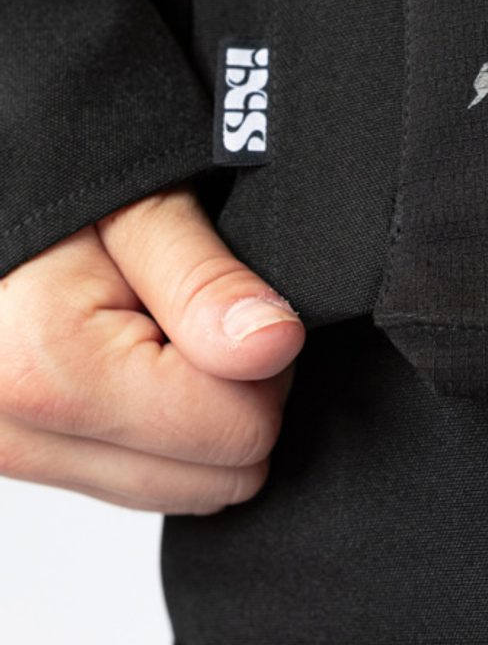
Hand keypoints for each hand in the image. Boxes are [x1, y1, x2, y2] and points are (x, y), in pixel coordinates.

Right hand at [0, 181, 304, 513]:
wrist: (3, 192)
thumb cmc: (62, 187)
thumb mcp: (143, 207)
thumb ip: (205, 281)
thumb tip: (272, 346)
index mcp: (49, 368)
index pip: (238, 431)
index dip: (264, 361)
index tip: (231, 303)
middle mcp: (21, 433)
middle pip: (219, 476)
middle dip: (236, 391)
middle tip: (200, 316)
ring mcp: (18, 457)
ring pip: (185, 487)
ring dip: (198, 413)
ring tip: (163, 330)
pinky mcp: (31, 460)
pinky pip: (145, 481)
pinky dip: (164, 427)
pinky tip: (140, 359)